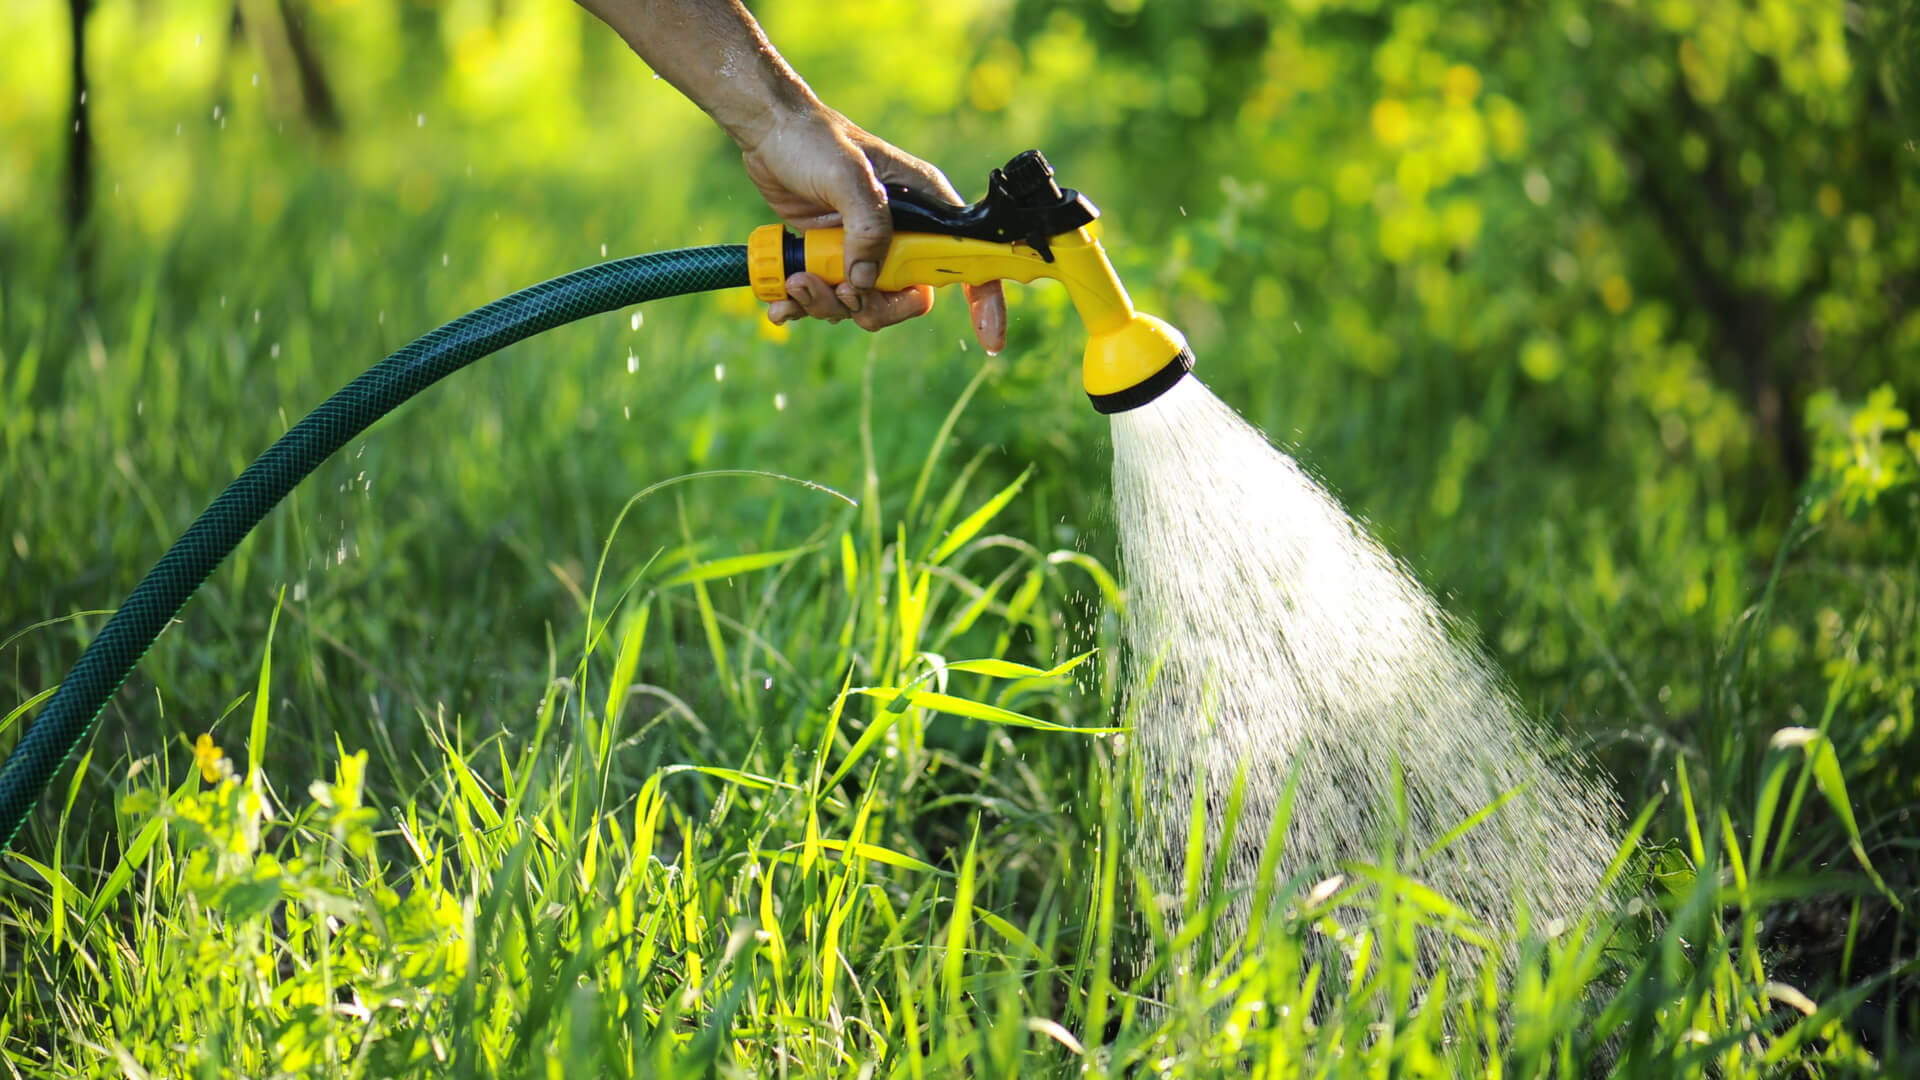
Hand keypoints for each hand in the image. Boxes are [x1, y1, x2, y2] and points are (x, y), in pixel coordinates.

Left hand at [741, 105, 1006, 352]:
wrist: (768, 132)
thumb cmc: (813, 140)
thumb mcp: (847, 173)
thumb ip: (866, 225)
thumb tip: (865, 282)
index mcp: (925, 207)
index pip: (968, 258)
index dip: (985, 300)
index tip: (989, 340)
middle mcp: (901, 233)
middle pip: (910, 297)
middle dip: (874, 308)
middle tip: (841, 295)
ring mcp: (864, 248)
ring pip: (863, 303)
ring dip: (826, 305)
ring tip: (794, 282)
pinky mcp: (832, 258)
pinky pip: (828, 299)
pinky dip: (803, 306)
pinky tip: (780, 301)